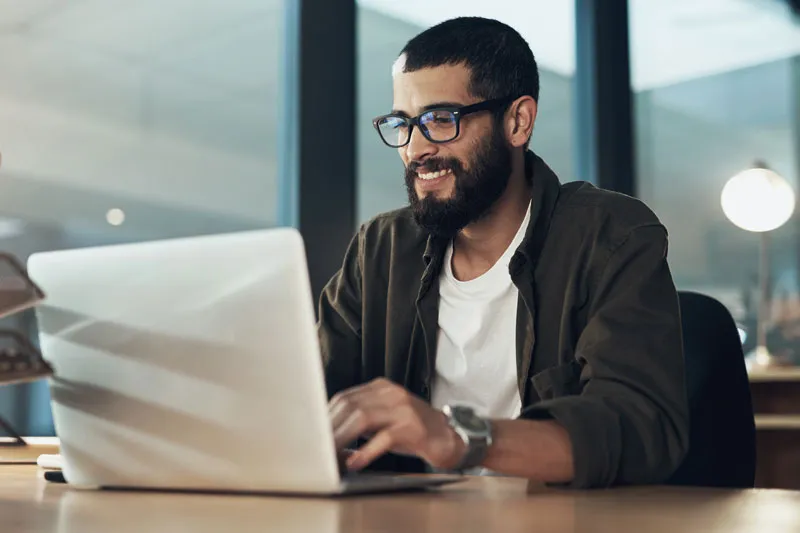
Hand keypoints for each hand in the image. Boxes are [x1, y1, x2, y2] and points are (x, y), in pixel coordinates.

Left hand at [329, 378, 465, 470]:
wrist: (449, 437)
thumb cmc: (413, 431)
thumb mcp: (384, 419)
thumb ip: (360, 421)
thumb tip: (329, 435)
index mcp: (381, 388)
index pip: (345, 398)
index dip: (326, 416)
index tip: (313, 434)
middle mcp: (391, 393)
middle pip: (350, 406)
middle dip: (330, 429)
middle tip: (317, 448)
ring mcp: (403, 409)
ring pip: (362, 417)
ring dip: (342, 439)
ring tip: (331, 455)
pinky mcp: (413, 427)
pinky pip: (384, 438)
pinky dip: (366, 451)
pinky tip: (355, 462)